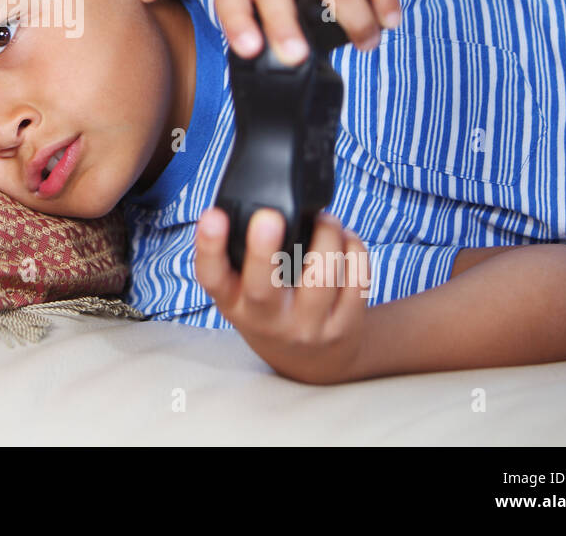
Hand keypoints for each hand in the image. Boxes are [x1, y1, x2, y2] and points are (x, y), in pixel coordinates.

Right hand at [193, 205, 371, 384]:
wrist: (313, 363)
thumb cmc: (272, 312)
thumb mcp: (243, 293)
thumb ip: (241, 258)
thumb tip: (253, 201)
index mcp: (235, 302)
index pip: (212, 277)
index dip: (209, 247)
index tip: (212, 216)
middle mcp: (268, 320)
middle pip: (263, 288)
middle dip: (264, 250)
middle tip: (269, 217)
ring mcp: (308, 327)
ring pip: (322, 275)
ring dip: (327, 234)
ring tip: (325, 220)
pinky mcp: (345, 326)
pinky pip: (356, 278)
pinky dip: (353, 247)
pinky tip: (345, 240)